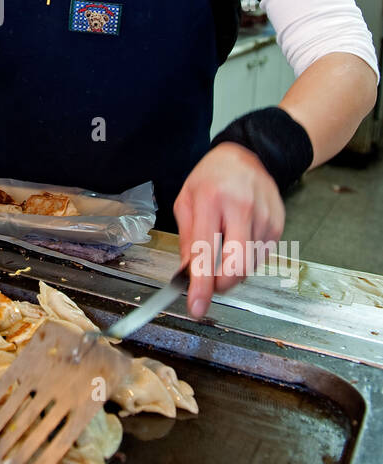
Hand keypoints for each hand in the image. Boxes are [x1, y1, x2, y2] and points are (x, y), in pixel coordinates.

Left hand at [173, 143, 284, 319]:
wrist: (248, 156)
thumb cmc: (212, 178)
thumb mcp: (186, 201)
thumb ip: (186, 240)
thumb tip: (186, 275)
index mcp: (211, 200)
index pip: (206, 253)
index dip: (201, 285)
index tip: (197, 307)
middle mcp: (241, 209)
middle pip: (237, 267)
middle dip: (220, 285)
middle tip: (209, 283)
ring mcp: (264, 218)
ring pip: (249, 267)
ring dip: (232, 270)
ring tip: (223, 247)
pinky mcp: (277, 225)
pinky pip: (260, 258)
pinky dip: (246, 258)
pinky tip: (238, 239)